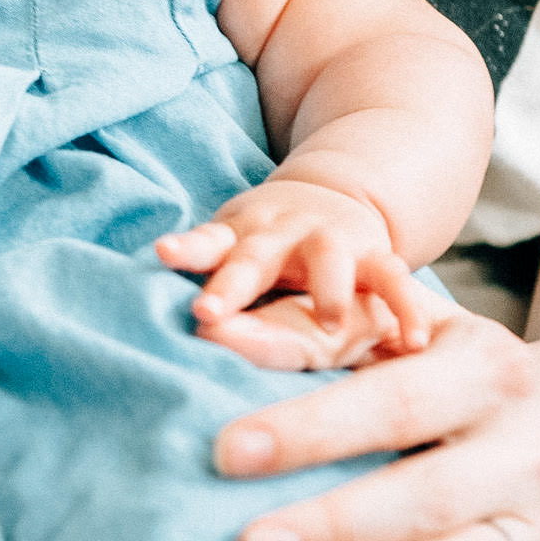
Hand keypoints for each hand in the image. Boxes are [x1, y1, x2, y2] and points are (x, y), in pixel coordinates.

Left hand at [156, 179, 433, 349]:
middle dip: (235, 283)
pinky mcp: (375, 258)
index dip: (188, 250)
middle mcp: (281, 235)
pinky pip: (393, 282)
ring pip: (329, 263)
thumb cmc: (262, 245)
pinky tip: (412, 343)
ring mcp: (332, 242)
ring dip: (328, 290)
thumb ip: (197, 271)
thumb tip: (126, 321)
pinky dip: (404, 308)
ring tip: (331, 322)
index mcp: (238, 235)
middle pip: (254, 257)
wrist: (332, 198)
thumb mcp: (226, 248)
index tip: (164, 255)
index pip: (208, 244)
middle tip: (211, 312)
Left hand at [215, 307, 539, 540]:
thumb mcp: (418, 329)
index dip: (313, 430)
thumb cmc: (469, 374)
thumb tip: (217, 332)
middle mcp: (522, 452)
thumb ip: (322, 331)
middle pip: (426, 494)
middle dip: (336, 523)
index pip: (394, 403)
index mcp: (485, 373)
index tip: (229, 453)